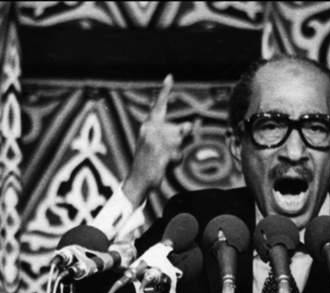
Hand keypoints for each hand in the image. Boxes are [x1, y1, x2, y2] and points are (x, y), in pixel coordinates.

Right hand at [122, 75, 191, 206]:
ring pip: (180, 142)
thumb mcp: (160, 144)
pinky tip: (165, 165)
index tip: (170, 76)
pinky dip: (175, 161)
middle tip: (166, 152)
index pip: (159, 105)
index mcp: (149, 124)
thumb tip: (191, 126)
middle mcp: (151, 128)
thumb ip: (174, 134)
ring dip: (177, 153)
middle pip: (180, 129)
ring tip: (164, 159)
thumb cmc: (150, 161)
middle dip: (180, 142)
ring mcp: (155, 139)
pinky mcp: (161, 151)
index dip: (165, 91)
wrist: (137, 179)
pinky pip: (179, 155)